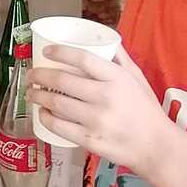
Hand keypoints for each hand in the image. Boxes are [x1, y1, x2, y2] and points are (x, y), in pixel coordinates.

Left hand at [29, 45, 169, 177]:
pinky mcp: (89, 139)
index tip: (46, 50)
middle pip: (62, 80)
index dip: (60, 52)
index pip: (83, 59)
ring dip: (37, 95)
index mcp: (117, 79)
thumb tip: (105, 40)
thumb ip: (120, 59)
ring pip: (56, 103)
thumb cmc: (146, 110)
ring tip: (31, 92)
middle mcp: (105, 97)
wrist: (155, 146)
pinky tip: (42, 112)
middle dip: (39, 75)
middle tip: (32, 74)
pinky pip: (59, 126)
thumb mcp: (137, 79)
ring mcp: (96, 120)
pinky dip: (45, 117)